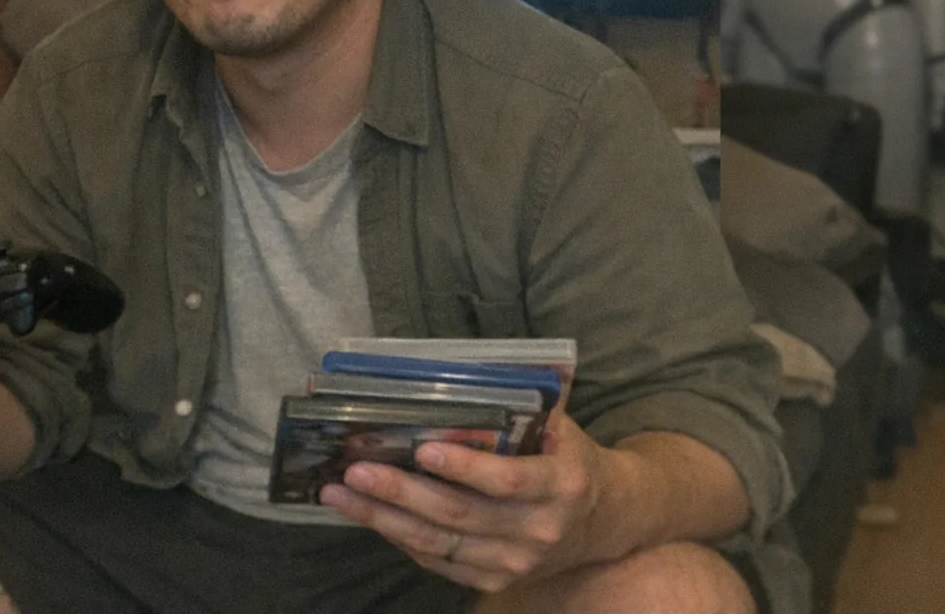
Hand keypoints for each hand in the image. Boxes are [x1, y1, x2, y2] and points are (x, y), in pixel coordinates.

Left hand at [319, 411, 612, 592]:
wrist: (603, 524)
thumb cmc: (570, 460)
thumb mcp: (562, 427)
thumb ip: (530, 400)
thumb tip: (485, 364)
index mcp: (560, 486)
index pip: (508, 480)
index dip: (465, 467)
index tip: (422, 449)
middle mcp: (537, 531)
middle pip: (459, 515)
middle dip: (400, 491)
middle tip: (356, 469)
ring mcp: (514, 563)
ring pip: (439, 543)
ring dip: (384, 518)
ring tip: (340, 493)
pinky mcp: (493, 580)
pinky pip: (438, 561)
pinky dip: (399, 537)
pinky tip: (368, 513)